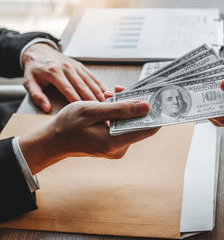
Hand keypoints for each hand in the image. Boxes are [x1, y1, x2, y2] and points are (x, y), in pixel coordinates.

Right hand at [19, 100, 158, 173]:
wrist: (53, 140)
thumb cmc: (68, 125)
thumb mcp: (92, 111)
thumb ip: (120, 109)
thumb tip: (146, 107)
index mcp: (115, 142)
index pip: (148, 128)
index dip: (154, 112)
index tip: (155, 96)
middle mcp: (120, 148)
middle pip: (139, 124)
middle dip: (133, 104)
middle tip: (119, 90)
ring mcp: (117, 148)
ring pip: (130, 123)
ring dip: (123, 107)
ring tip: (108, 97)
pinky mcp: (114, 145)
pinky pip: (123, 127)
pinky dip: (118, 114)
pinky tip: (106, 105)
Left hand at [21, 43, 107, 111]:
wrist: (38, 52)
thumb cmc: (34, 69)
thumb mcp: (28, 82)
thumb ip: (37, 95)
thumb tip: (46, 107)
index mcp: (54, 72)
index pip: (68, 90)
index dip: (77, 101)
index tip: (85, 111)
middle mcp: (66, 68)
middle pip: (82, 86)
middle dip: (92, 99)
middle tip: (100, 110)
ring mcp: (74, 66)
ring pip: (89, 81)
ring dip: (98, 92)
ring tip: (106, 103)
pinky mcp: (79, 65)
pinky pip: (91, 76)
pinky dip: (99, 84)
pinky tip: (106, 91)